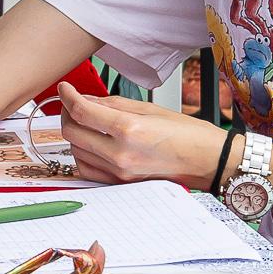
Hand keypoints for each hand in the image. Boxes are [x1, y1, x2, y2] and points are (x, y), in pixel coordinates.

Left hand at [54, 83, 227, 187]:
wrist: (208, 162)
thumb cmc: (187, 134)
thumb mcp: (150, 108)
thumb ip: (114, 103)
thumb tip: (87, 99)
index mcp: (129, 129)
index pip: (82, 111)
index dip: (67, 96)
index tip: (64, 89)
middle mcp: (120, 154)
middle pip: (72, 132)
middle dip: (67, 114)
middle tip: (73, 103)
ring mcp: (119, 172)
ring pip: (76, 151)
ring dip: (74, 134)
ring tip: (85, 122)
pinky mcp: (120, 184)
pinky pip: (87, 169)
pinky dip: (82, 154)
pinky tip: (91, 143)